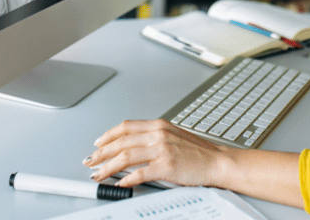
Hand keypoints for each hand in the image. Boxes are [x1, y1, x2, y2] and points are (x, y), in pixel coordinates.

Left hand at [84, 119, 227, 187]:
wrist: (218, 162)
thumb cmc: (199, 152)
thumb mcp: (173, 136)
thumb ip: (153, 137)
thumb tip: (132, 146)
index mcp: (159, 125)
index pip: (126, 127)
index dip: (108, 135)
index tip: (98, 143)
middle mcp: (159, 135)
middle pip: (121, 142)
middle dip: (101, 153)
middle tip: (91, 161)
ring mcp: (162, 150)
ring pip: (125, 157)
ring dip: (107, 167)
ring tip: (98, 174)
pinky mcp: (166, 167)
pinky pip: (139, 174)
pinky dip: (126, 180)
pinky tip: (119, 184)